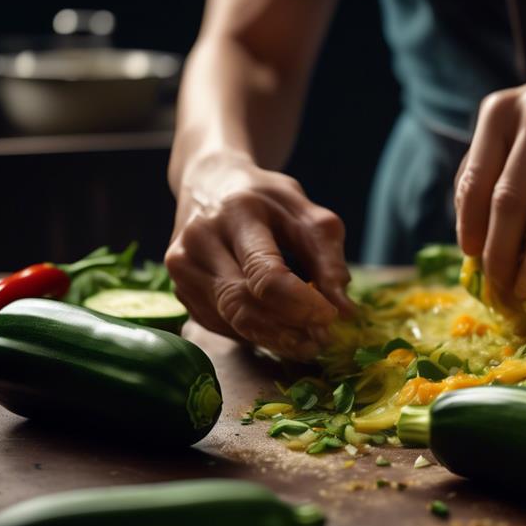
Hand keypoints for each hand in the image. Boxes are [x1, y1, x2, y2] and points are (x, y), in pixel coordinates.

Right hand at [165, 152, 355, 360]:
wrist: (209, 183)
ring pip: (231, 321)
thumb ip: (328, 259)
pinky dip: (254, 334)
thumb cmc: (265, 199)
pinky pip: (221, 324)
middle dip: (288, 330)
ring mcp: (182, 268)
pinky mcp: (180, 291)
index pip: (265, 273)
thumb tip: (345, 311)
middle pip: (243, 304)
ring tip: (308, 342)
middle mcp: (199, 241)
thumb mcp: (306, 213)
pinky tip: (279, 330)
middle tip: (323, 340)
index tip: (331, 318)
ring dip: (274, 339)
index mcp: (236, 213)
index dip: (301, 303)